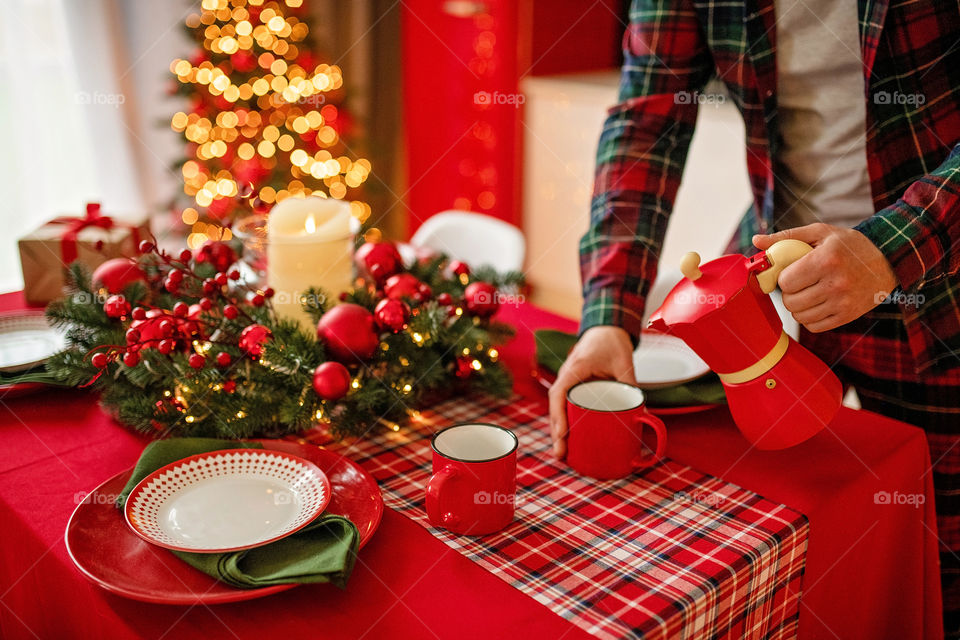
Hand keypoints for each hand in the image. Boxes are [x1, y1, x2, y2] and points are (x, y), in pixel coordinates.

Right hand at [548, 326, 635, 457]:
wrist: (605, 328)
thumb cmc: (612, 342)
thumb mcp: (625, 362)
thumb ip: (632, 385)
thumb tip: (643, 414)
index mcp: (576, 368)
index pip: (559, 393)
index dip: (558, 415)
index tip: (562, 434)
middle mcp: (566, 376)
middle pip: (554, 406)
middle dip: (555, 431)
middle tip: (561, 454)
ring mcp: (567, 381)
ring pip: (557, 408)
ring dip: (557, 430)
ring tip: (562, 453)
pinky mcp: (572, 387)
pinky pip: (563, 405)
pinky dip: (562, 422)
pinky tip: (566, 439)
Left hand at [753, 222, 898, 331]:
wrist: (887, 260)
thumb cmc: (848, 245)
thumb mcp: (820, 233)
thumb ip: (786, 237)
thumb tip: (756, 240)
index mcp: (826, 260)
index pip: (786, 281)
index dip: (783, 277)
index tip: (791, 272)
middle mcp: (836, 283)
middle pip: (791, 301)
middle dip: (788, 293)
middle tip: (798, 283)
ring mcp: (843, 303)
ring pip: (800, 316)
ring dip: (798, 306)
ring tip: (807, 292)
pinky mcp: (847, 316)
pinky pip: (814, 326)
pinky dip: (809, 317)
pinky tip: (817, 303)